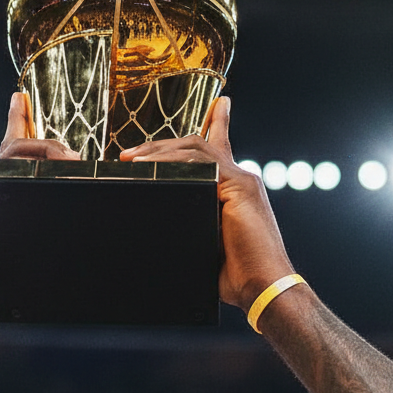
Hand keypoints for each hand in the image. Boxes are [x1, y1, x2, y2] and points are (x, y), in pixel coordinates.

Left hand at [120, 98, 295, 312]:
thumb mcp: (205, 244)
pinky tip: (150, 168)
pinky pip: (202, 161)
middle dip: (160, 147)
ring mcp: (242, 179)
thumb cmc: (235, 275)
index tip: (213, 107)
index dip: (216, 122)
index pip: (220, 147)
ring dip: (159, 152)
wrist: (262, 286)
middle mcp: (240, 178)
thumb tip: (158, 224)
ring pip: (195, 150)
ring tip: (131, 161)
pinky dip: (173, 161)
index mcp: (233, 191)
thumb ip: (190, 224)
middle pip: (196, 147)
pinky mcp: (240, 186)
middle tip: (130, 155)